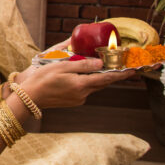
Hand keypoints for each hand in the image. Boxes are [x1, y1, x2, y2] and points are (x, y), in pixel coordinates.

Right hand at [15, 58, 134, 109]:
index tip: (134, 70)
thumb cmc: (43, 79)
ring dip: (98, 77)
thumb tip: (100, 63)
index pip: (107, 77)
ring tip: (100, 67)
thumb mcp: (62, 67)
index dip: (122, 73)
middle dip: (111, 74)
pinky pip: (86, 89)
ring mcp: (79, 99)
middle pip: (102, 82)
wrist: (30, 97)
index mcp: (81, 85)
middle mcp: (83, 94)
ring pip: (94, 85)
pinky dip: (88, 81)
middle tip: (120, 65)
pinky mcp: (74, 101)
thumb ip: (82, 64)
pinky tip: (81, 75)